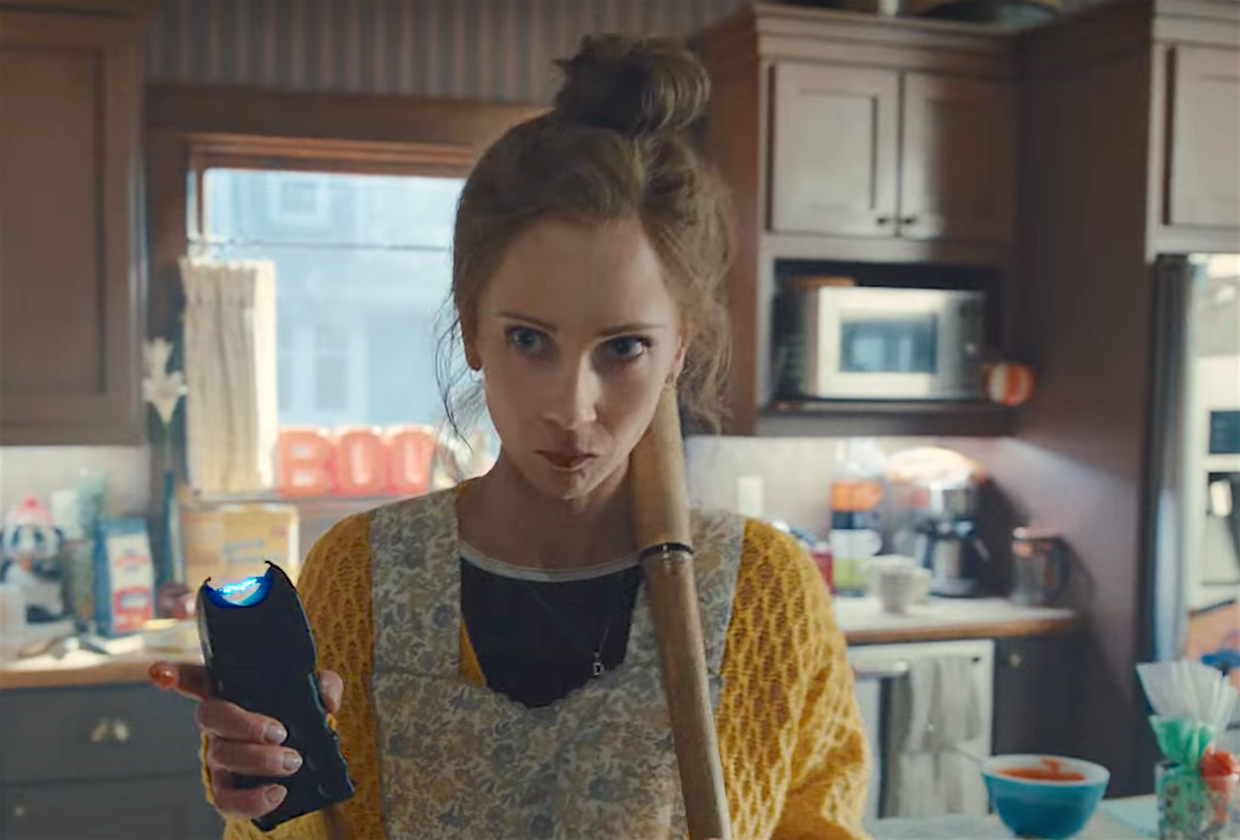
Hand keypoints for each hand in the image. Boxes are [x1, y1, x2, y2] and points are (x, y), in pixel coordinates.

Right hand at [150, 661, 343, 819]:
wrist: (300, 760)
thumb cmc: (296, 716)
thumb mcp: (311, 695)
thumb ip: (321, 685)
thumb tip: (325, 698)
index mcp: (234, 691)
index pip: (199, 676)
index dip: (176, 674)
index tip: (160, 671)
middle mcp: (220, 721)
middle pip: (210, 715)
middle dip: (244, 724)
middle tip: (279, 733)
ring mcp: (219, 755)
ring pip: (222, 755)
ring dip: (259, 760)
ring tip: (292, 762)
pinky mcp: (227, 787)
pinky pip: (225, 799)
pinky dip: (251, 800)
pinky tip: (276, 793)